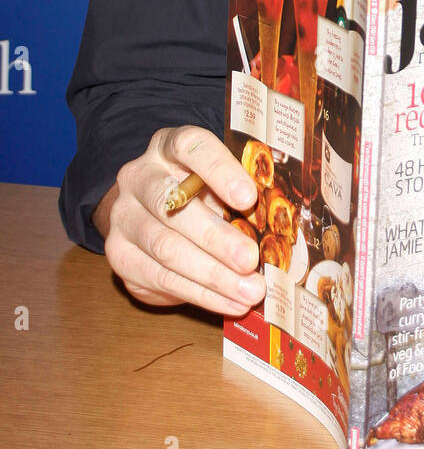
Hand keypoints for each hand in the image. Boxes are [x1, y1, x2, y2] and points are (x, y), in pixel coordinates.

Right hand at [94, 125, 267, 314]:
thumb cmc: (198, 191)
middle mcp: (139, 177)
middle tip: (250, 259)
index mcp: (168, 146)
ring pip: (166, 249)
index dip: (220, 171)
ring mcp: (124, 218)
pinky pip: (161, 279)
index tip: (248, 197)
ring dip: (213, 275)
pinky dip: (202, 294)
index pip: (191, 147)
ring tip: (249, 290)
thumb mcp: (218, 180)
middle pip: (173, 207)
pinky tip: (230, 301)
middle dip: (216, 238)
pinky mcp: (121, 256)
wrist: (146, 210)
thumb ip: (240, 195)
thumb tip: (278, 227)